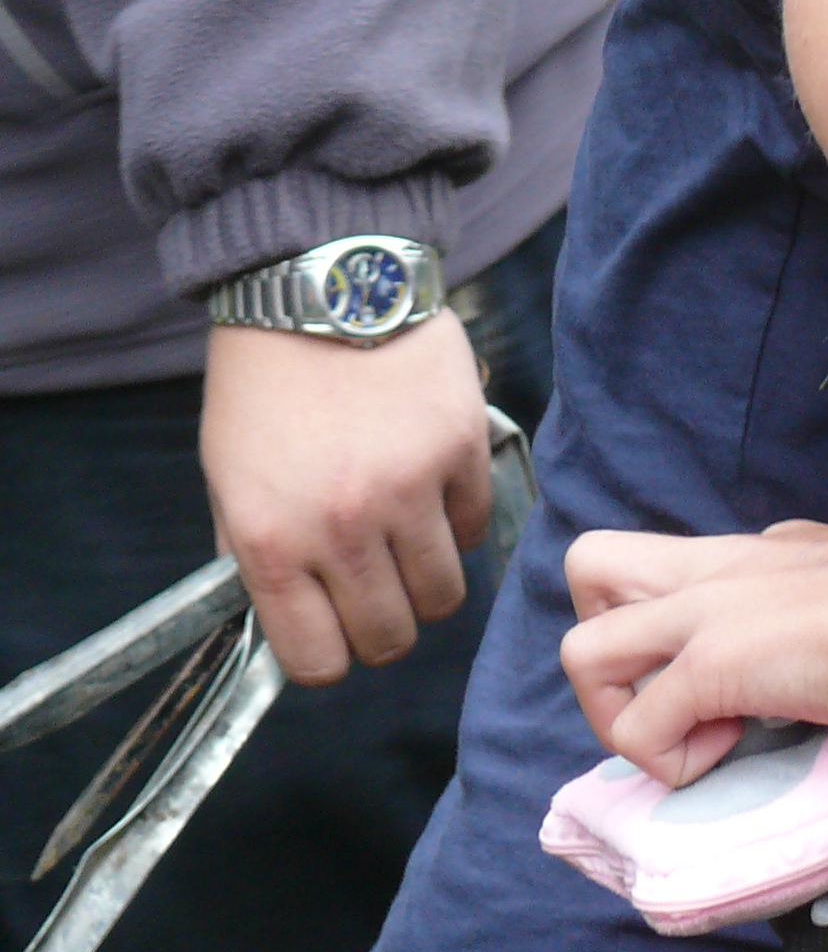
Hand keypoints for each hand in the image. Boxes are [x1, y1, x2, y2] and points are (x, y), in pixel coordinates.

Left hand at [199, 313, 490, 682]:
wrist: (321, 292)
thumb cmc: (264, 389)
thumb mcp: (228, 482)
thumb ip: (256, 555)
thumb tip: (294, 616)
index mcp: (272, 542)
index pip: (317, 659)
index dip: (328, 658)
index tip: (335, 637)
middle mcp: (343, 527)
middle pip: (391, 636)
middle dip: (384, 628)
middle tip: (379, 596)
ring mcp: (411, 489)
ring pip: (444, 593)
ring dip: (427, 581)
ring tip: (410, 547)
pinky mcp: (462, 449)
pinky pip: (475, 524)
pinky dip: (458, 521)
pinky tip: (434, 491)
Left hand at [562, 521, 827, 785]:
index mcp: (764, 549)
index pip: (678, 568)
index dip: (677, 629)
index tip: (735, 678)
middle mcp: (723, 565)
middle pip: (593, 564)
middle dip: (609, 643)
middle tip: (669, 691)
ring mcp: (711, 610)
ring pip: (581, 650)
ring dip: (621, 714)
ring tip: (695, 734)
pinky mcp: (713, 662)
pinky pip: (639, 729)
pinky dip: (671, 762)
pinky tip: (737, 750)